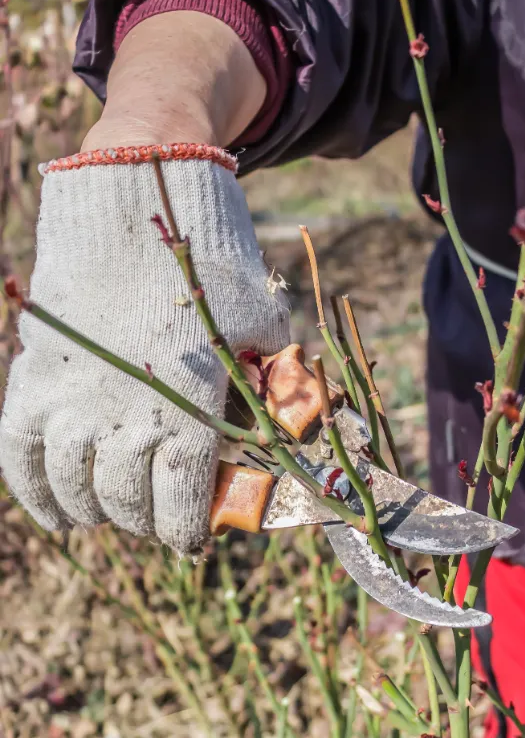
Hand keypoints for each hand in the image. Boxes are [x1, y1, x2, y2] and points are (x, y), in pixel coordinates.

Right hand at [0, 151, 289, 552]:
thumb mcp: (261, 326)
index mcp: (184, 404)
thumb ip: (272, 390)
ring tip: (110, 514)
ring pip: (73, 484)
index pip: (179, 500)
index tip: (192, 540)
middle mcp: (121, 409)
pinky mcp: (35, 373)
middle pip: (127, 500)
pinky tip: (55, 515)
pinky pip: (17, 451)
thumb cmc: (211, 262)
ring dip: (93, 510)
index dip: (184, 531)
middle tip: (158, 518)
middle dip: (146, 520)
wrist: (133, 197)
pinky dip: (32, 491)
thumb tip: (285, 441)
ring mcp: (71, 393)